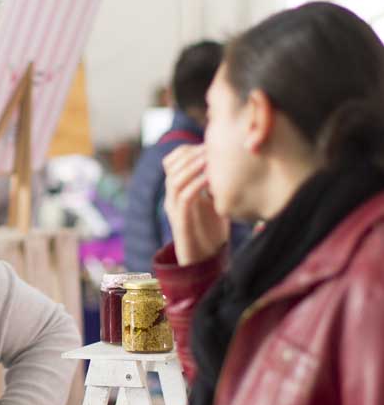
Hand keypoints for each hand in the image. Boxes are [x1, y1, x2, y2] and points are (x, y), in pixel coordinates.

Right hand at [162, 144, 228, 265]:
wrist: (205, 260)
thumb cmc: (211, 231)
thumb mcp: (215, 201)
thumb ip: (216, 184)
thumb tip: (233, 164)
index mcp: (177, 191)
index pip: (172, 161)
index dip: (188, 149)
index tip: (210, 144)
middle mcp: (171, 197)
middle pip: (170, 166)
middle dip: (191, 153)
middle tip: (211, 146)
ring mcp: (174, 209)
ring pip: (174, 179)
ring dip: (193, 166)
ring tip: (210, 158)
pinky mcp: (181, 221)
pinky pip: (184, 197)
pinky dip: (197, 184)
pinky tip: (211, 178)